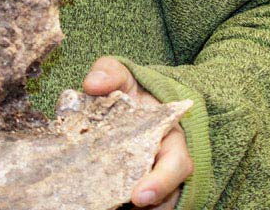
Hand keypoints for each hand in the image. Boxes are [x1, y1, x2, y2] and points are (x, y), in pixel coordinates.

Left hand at [83, 56, 191, 207]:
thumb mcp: (121, 75)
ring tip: (107, 207)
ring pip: (153, 205)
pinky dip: (121, 206)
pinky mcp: (135, 188)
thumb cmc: (129, 91)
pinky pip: (135, 205)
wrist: (129, 102)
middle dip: (150, 205)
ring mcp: (153, 178)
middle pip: (167, 194)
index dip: (161, 182)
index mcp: (170, 136)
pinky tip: (100, 203)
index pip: (176, 165)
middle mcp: (165, 162)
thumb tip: (92, 84)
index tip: (139, 196)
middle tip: (126, 207)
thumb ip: (109, 73)